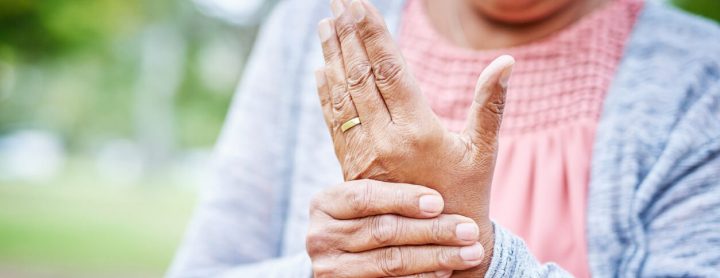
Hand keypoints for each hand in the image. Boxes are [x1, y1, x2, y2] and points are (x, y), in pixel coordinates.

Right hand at [307, 180, 485, 277]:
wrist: (356, 263)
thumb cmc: (378, 220)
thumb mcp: (375, 198)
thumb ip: (391, 173)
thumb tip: (436, 122)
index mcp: (325, 203)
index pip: (365, 195)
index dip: (403, 198)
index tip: (439, 201)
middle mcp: (320, 235)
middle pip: (382, 230)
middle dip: (432, 231)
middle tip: (470, 229)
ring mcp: (328, 267)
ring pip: (390, 261)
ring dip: (437, 256)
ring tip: (471, 251)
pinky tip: (448, 269)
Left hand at [315, 0, 513, 274]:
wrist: (437, 248)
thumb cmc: (469, 195)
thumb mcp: (483, 150)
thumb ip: (490, 104)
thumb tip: (505, 62)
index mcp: (417, 130)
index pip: (389, 69)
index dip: (372, 33)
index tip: (359, 4)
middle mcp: (384, 140)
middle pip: (360, 76)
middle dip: (347, 36)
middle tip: (337, 2)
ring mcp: (364, 155)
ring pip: (343, 97)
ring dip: (332, 58)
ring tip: (325, 26)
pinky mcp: (352, 169)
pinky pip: (335, 124)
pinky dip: (327, 95)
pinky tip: (321, 71)